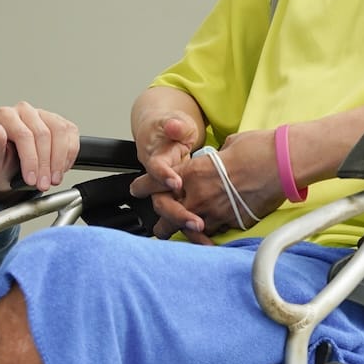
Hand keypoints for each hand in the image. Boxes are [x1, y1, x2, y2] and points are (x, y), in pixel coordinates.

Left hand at [0, 102, 79, 200]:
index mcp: (6, 116)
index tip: (31, 178)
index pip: (24, 134)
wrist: (11, 171)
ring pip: (60, 132)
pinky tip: (60, 169)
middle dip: (45, 164)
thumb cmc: (2, 164)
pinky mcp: (60, 122)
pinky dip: (69, 156)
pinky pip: (71, 136)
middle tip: (43, 184)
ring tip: (53, 179)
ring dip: (59, 160)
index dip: (30, 159)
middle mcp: (25, 111)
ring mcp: (45, 115)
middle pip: (43, 134)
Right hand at [131, 107, 201, 232]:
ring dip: (185, 228)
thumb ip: (174, 126)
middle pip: (162, 203)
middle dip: (177, 214)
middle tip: (195, 222)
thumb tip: (173, 127)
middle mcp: (159, 182)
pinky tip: (208, 240)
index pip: (156, 170)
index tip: (176, 183)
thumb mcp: (172, 123)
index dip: (164, 177)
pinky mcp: (180, 203)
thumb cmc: (167, 130)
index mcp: (155, 161)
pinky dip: (194, 232)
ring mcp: (168, 195)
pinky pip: (183, 221)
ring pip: (171, 217)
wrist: (161, 136)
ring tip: (202, 237)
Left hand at [133, 129, 283, 238]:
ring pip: (187, 230)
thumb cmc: (259, 149)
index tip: (137, 190)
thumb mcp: (228, 145)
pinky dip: (208, 235)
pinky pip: (212, 233)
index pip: (156, 182)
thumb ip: (215, 158)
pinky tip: (205, 237)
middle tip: (155, 226)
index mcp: (193, 172)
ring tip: (175, 239)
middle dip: (160, 220)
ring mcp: (214, 212)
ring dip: (181, 233)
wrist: (284, 164)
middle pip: (166, 214)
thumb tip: (217, 159)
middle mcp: (198, 195)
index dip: (143, 186)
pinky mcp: (232, 223)